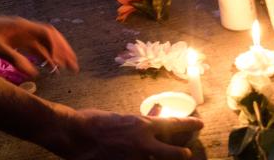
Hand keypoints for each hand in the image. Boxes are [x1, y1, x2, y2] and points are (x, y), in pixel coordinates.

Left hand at [0, 13, 78, 77]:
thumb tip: (34, 73)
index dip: (56, 48)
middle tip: (74, 66)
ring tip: (66, 68)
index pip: (47, 34)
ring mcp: (20, 34)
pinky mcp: (15, 40)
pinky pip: (34, 48)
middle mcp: (24, 28)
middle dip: (63, 50)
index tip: (59, 64)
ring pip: (44, 43)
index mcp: (22, 26)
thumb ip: (14, 58)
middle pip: (50, 37)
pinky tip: (48, 67)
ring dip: (56, 54)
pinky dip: (43, 56)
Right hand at [57, 109, 202, 159]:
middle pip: (171, 153)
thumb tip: (153, 118)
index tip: (198, 122)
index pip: (172, 124)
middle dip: (181, 153)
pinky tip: (133, 158)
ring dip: (156, 158)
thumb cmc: (94, 121)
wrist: (74, 134)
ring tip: (154, 155)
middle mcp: (142, 144)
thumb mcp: (120, 117)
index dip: (188, 124)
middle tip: (187, 152)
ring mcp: (135, 159)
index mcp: (141, 125)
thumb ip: (138, 122)